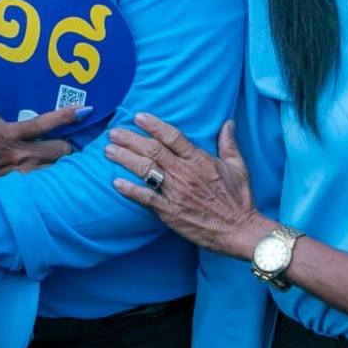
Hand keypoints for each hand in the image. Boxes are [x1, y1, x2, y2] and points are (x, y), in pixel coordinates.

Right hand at [0, 105, 83, 184]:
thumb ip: (15, 118)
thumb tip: (39, 107)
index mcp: (9, 133)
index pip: (42, 123)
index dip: (65, 115)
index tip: (84, 110)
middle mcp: (21, 154)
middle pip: (62, 148)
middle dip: (68, 145)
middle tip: (66, 143)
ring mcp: (26, 173)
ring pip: (59, 166)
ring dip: (62, 162)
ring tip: (60, 159)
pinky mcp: (27, 187)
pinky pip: (50, 179)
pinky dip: (55, 175)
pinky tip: (54, 174)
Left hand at [105, 114, 267, 259]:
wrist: (239, 230)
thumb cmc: (239, 198)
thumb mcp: (238, 167)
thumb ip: (229, 143)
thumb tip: (227, 123)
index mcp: (199, 160)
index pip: (172, 137)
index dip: (153, 125)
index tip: (138, 116)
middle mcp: (185, 173)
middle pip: (152, 150)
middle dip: (130, 139)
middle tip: (113, 133)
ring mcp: (176, 193)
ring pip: (145, 170)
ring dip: (125, 159)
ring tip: (109, 151)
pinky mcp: (170, 212)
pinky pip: (146, 198)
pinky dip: (130, 190)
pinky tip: (116, 183)